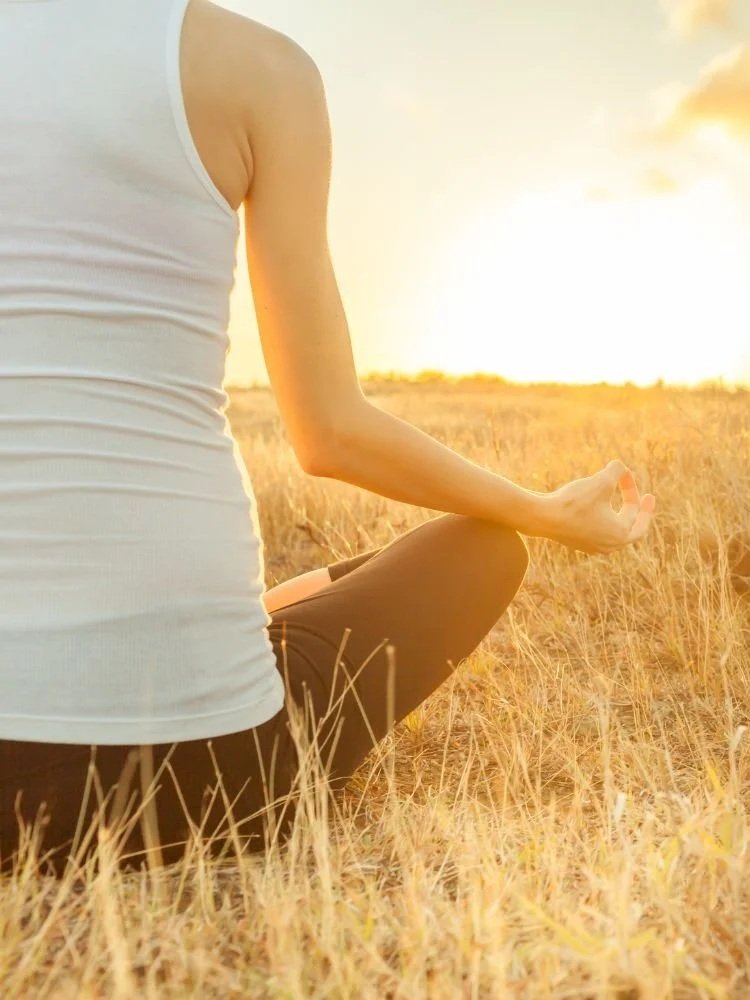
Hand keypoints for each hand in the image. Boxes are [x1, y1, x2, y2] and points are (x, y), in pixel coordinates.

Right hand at [538, 460, 655, 554]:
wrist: (542, 518)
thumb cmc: (574, 502)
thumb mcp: (601, 481)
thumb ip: (616, 470)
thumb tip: (620, 466)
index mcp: (620, 534)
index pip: (638, 517)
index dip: (639, 498)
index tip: (638, 485)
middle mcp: (608, 546)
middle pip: (631, 529)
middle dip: (635, 510)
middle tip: (641, 498)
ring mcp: (592, 547)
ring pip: (613, 532)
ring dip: (618, 516)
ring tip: (616, 504)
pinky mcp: (578, 543)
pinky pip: (598, 533)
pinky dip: (602, 520)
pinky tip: (594, 507)